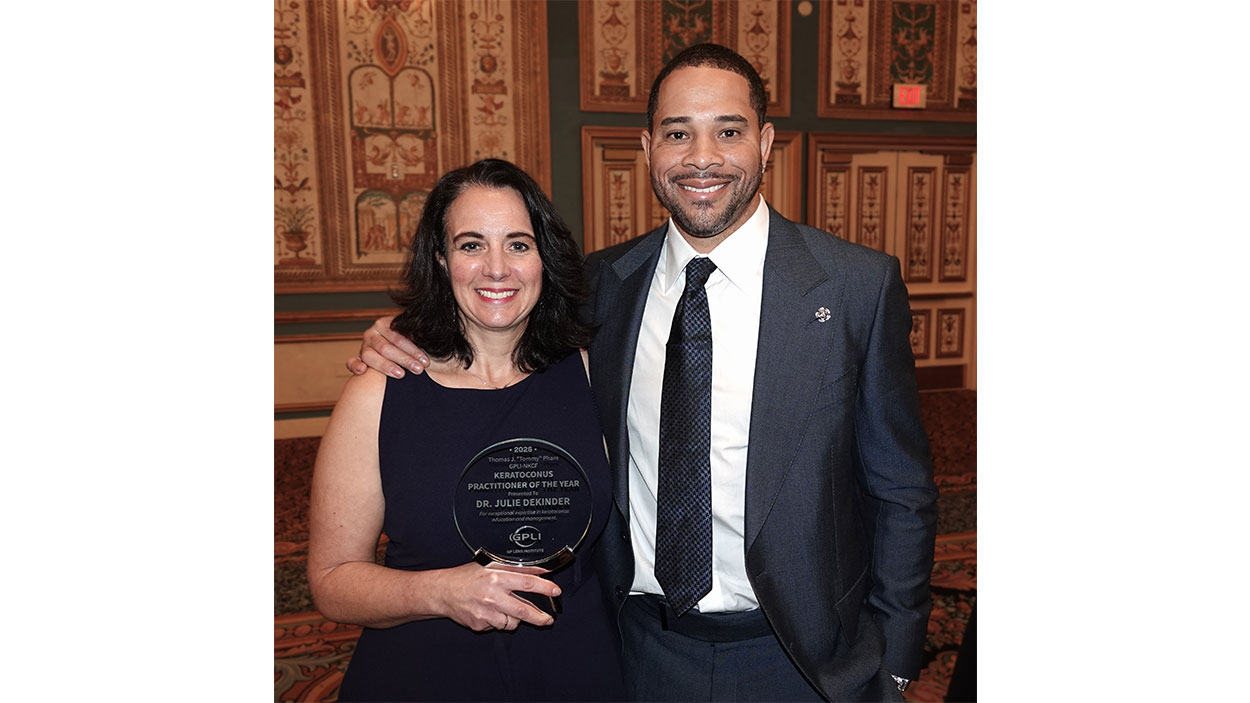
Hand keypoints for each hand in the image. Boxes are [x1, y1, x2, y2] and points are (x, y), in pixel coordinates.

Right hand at [345, 315, 429, 377]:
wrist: (397, 352)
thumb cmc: (410, 346)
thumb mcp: (415, 337)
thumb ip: (418, 335)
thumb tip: (429, 334)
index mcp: (385, 324)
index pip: (398, 337)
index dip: (413, 350)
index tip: (426, 361)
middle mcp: (372, 334)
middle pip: (385, 348)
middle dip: (404, 359)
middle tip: (418, 369)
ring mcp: (363, 347)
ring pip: (370, 356)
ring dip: (386, 366)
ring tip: (401, 375)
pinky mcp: (357, 359)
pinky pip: (351, 362)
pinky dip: (354, 366)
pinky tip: (363, 371)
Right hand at [431, 562, 558, 630]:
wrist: (443, 592)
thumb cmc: (467, 577)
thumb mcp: (491, 565)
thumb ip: (515, 569)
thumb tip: (540, 570)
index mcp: (497, 578)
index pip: (528, 583)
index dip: (545, 588)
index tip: (555, 591)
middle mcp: (492, 596)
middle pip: (524, 611)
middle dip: (540, 617)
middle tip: (548, 619)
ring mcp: (486, 613)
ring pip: (512, 622)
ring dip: (514, 618)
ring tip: (506, 608)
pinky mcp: (480, 625)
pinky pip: (498, 626)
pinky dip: (499, 621)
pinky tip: (490, 612)